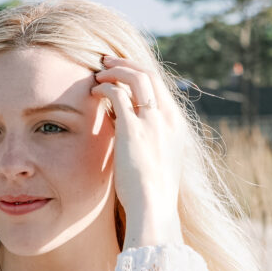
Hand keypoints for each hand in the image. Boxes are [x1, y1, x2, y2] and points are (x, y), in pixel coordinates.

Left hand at [91, 54, 184, 244]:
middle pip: (150, 75)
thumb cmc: (152, 195)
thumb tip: (131, 141)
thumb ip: (150, 147)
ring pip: (136, 77)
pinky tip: (95, 91)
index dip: (140, 75)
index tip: (124, 73)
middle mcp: (168, 119)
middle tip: (107, 62)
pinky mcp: (133, 128)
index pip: (160, 88)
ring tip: (99, 71)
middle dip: (127, 64)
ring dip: (116, 70)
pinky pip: (119, 94)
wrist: (153, 208)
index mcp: (176, 127)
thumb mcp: (159, 166)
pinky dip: (106, 87)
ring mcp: (152, 121)